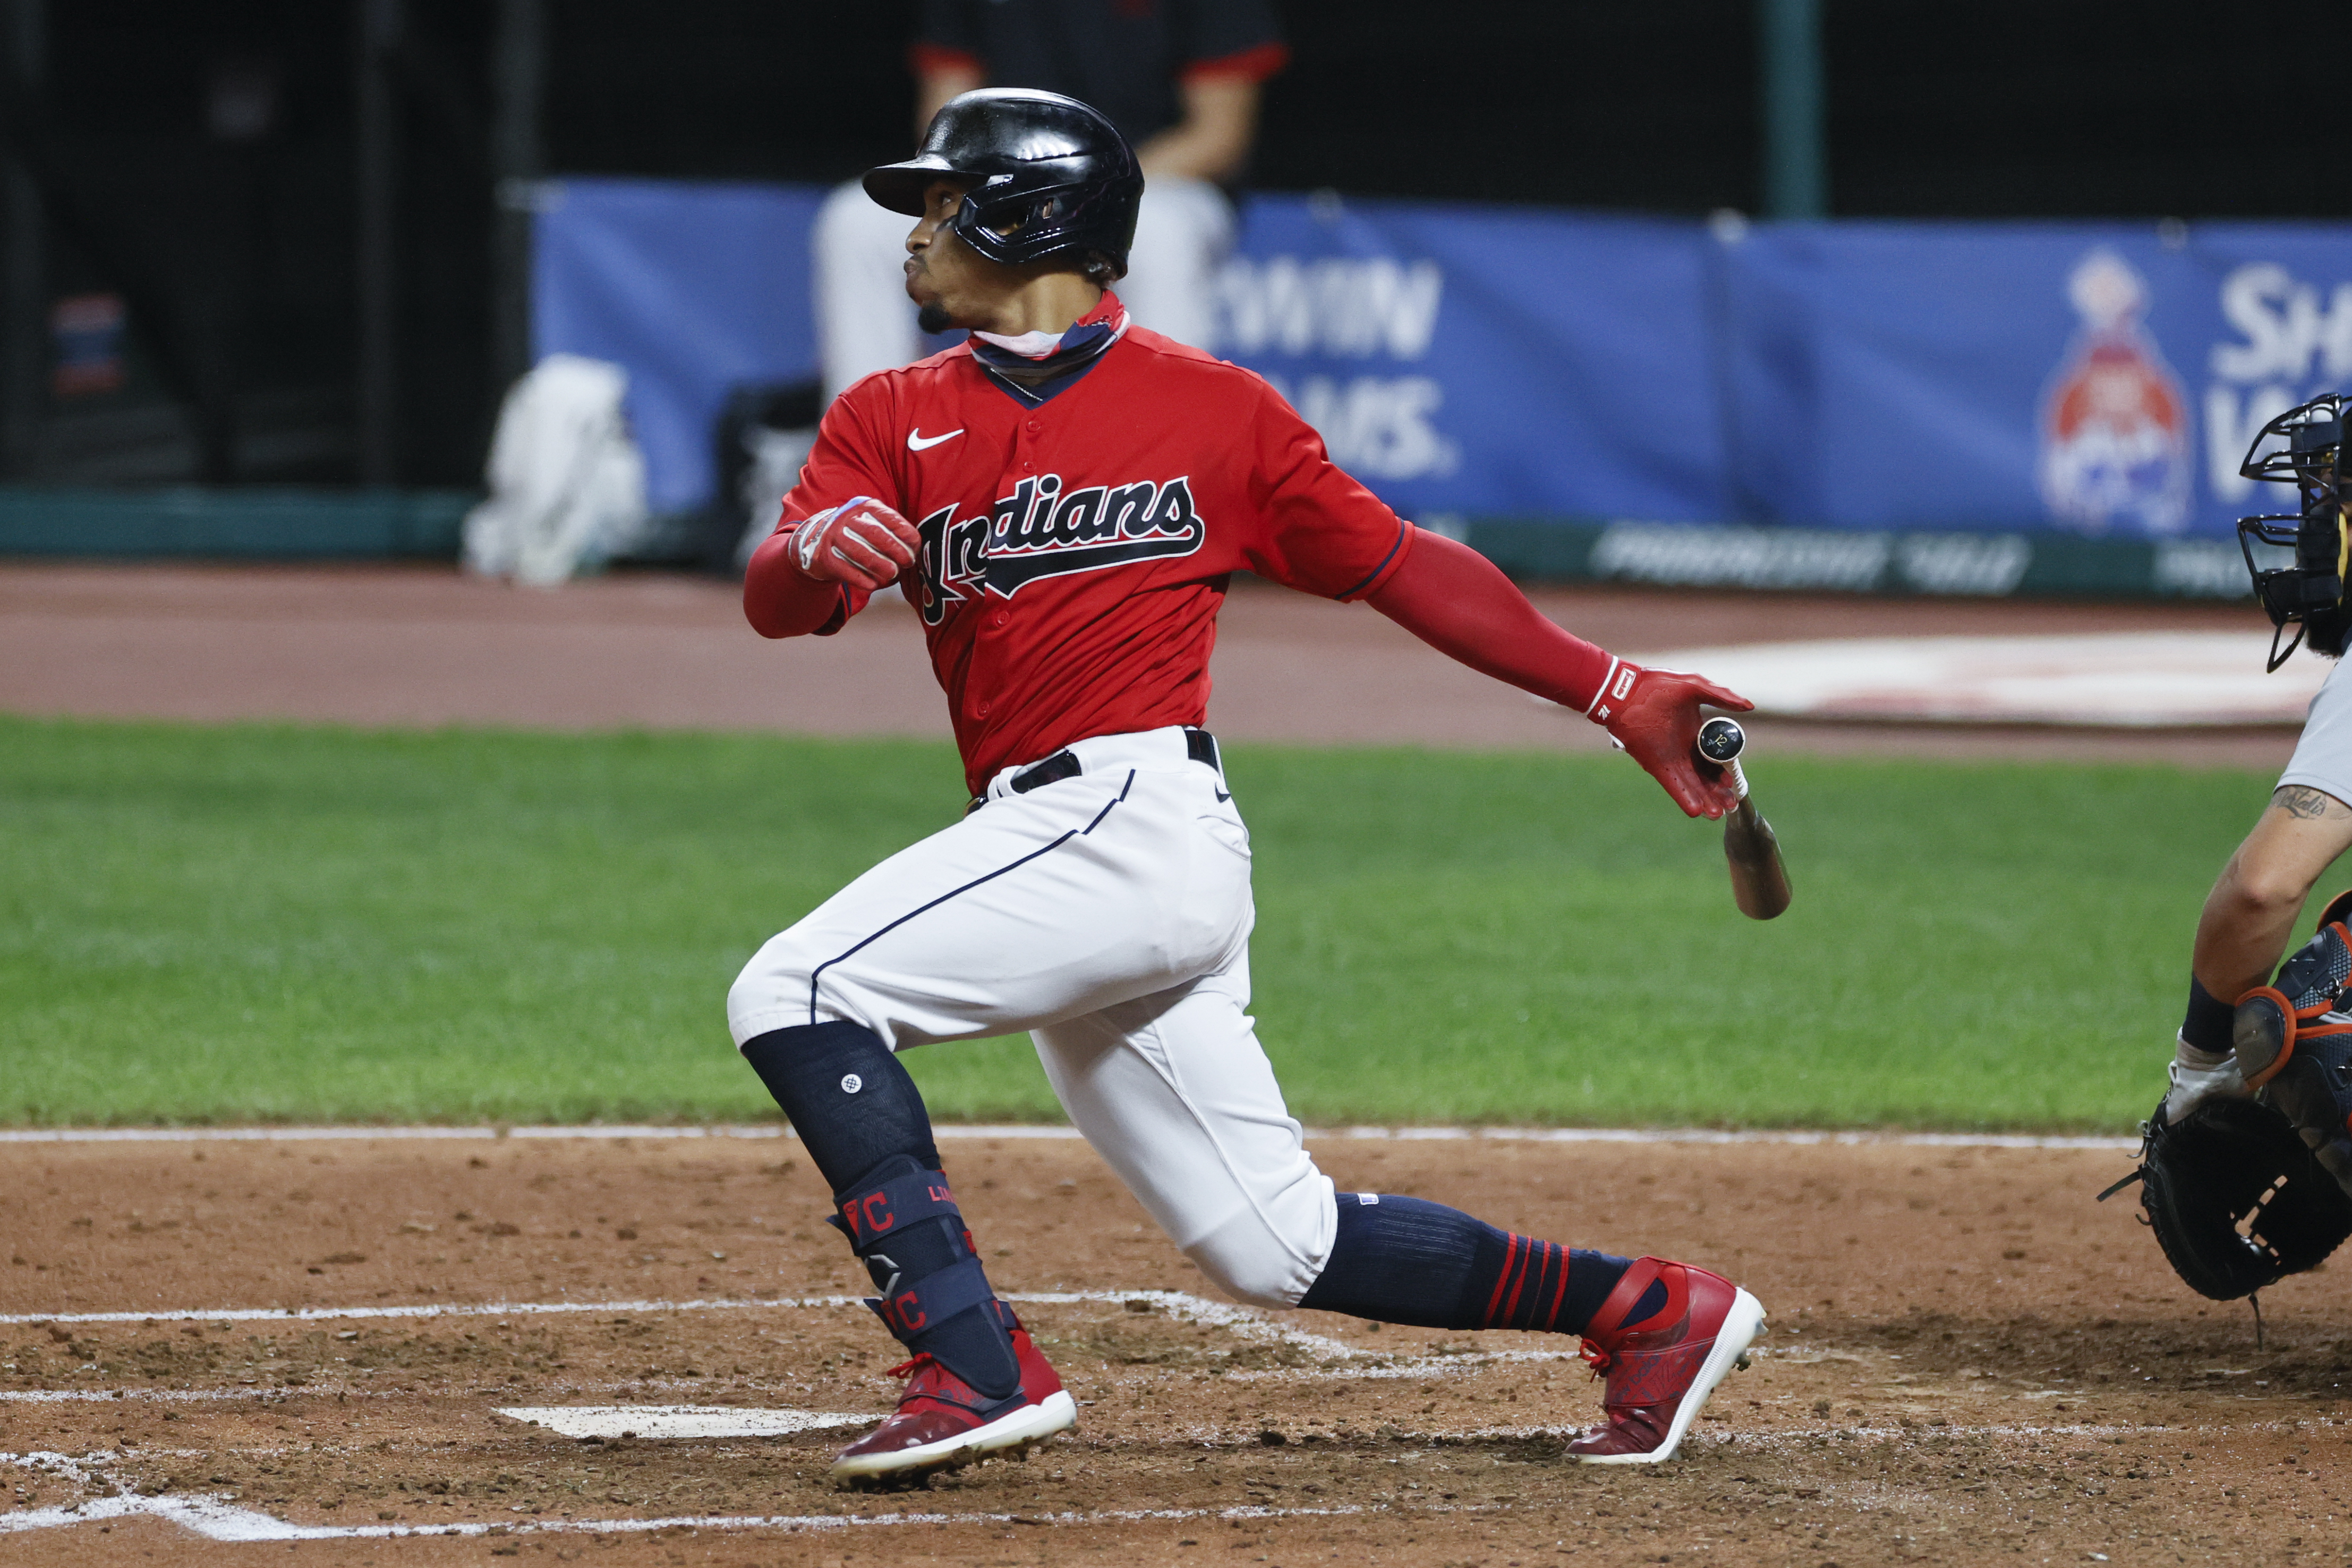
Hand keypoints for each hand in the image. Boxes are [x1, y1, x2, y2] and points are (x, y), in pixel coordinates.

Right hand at [788, 496, 919, 591]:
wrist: (818, 541)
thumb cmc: (857, 535)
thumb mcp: (874, 525)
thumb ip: (893, 533)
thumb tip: (914, 551)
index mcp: (864, 507)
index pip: (887, 516)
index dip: (903, 530)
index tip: (915, 544)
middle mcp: (847, 518)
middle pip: (873, 533)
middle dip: (894, 548)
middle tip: (907, 562)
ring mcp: (834, 536)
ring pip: (858, 551)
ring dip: (878, 564)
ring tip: (892, 574)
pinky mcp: (825, 556)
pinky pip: (844, 568)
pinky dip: (860, 578)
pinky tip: (872, 584)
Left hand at [1594, 662, 1754, 818]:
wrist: (1624, 691)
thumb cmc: (1657, 685)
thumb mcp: (1694, 686)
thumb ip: (1721, 696)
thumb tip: (1750, 706)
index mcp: (1694, 733)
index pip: (1712, 759)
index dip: (1723, 773)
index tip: (1733, 783)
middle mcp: (1683, 750)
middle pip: (1704, 777)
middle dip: (1717, 793)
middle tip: (1731, 806)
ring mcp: (1669, 759)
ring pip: (1690, 785)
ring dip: (1703, 800)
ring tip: (1717, 815)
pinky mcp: (1655, 765)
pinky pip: (1672, 785)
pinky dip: (1683, 797)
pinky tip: (1695, 811)